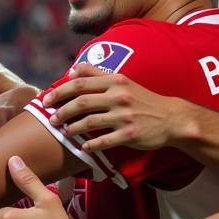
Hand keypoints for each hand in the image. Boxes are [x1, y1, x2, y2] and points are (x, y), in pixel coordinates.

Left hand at [41, 64, 185, 154]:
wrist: (171, 118)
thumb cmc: (142, 99)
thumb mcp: (122, 81)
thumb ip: (97, 74)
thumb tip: (72, 71)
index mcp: (115, 81)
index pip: (80, 83)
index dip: (59, 91)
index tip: (47, 100)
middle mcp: (118, 96)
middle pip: (81, 103)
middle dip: (62, 111)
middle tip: (51, 120)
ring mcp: (124, 116)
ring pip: (89, 122)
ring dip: (73, 128)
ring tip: (65, 132)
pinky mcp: (130, 135)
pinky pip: (103, 141)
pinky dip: (90, 145)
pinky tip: (83, 146)